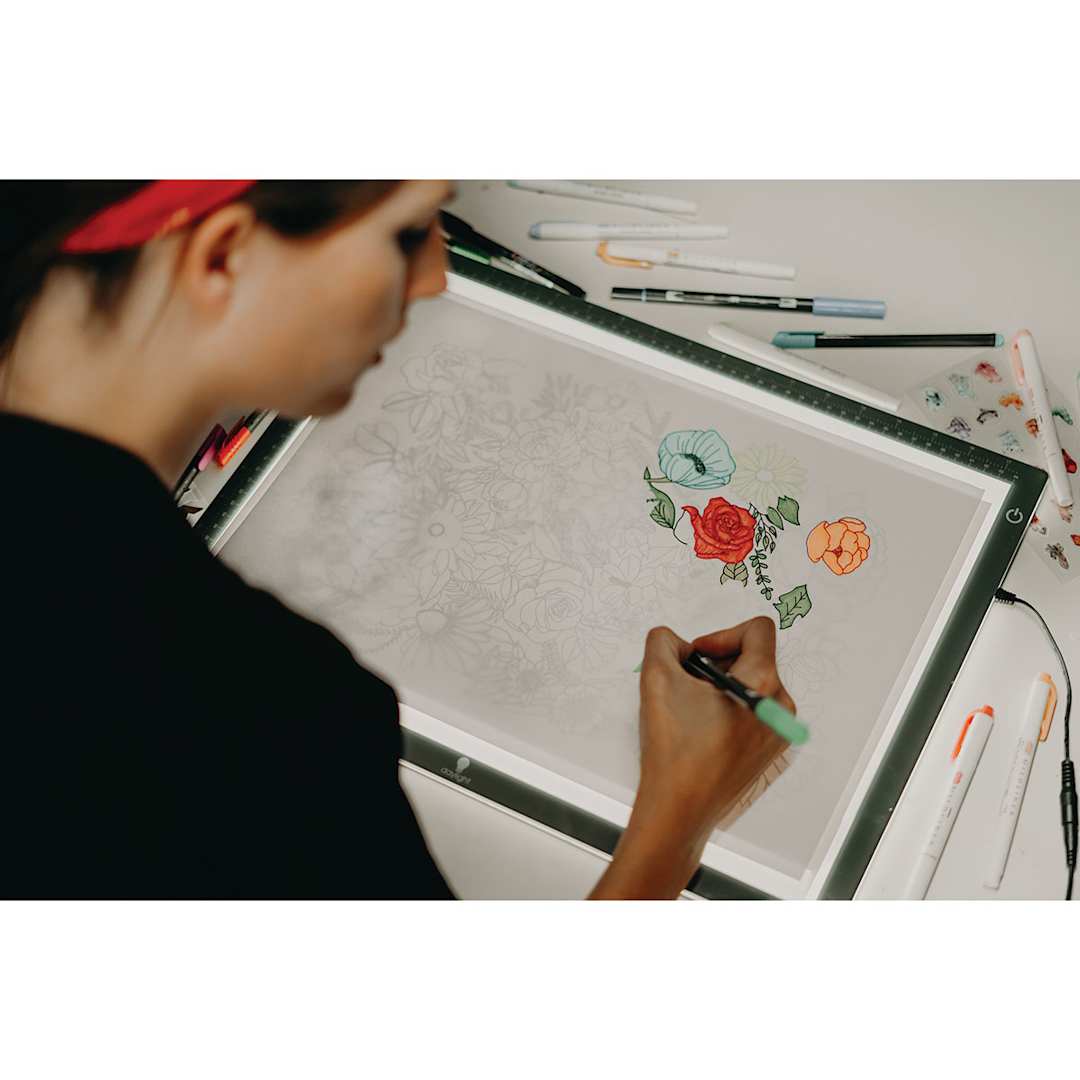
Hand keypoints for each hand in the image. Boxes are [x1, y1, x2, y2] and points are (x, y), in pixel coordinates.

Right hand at [589, 617, 794, 898]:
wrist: (680, 808)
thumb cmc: (674, 749)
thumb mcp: (657, 678)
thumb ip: (663, 642)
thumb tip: (676, 643)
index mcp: (763, 683)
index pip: (757, 630)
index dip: (720, 634)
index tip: (697, 657)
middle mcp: (780, 705)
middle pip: (753, 657)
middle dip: (716, 662)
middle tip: (687, 684)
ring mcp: (777, 729)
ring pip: (751, 684)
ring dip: (719, 686)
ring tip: (691, 709)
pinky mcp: (768, 748)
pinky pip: (752, 709)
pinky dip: (726, 708)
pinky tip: (701, 729)